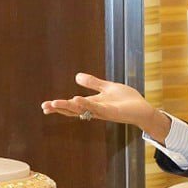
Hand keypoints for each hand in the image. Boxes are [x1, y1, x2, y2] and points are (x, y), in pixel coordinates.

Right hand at [41, 73, 163, 134]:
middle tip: (44, 107)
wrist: (142, 109)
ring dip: (67, 106)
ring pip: (81, 109)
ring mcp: (102, 111)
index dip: (59, 105)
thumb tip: (76, 76)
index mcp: (92, 104)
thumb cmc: (127, 100)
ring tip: (54, 103)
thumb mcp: (107, 88)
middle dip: (59, 108)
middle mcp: (94, 110)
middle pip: (73, 110)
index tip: (45, 105)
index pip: (72, 105)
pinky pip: (95, 108)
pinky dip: (85, 104)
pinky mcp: (110, 111)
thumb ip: (93, 83)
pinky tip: (76, 99)